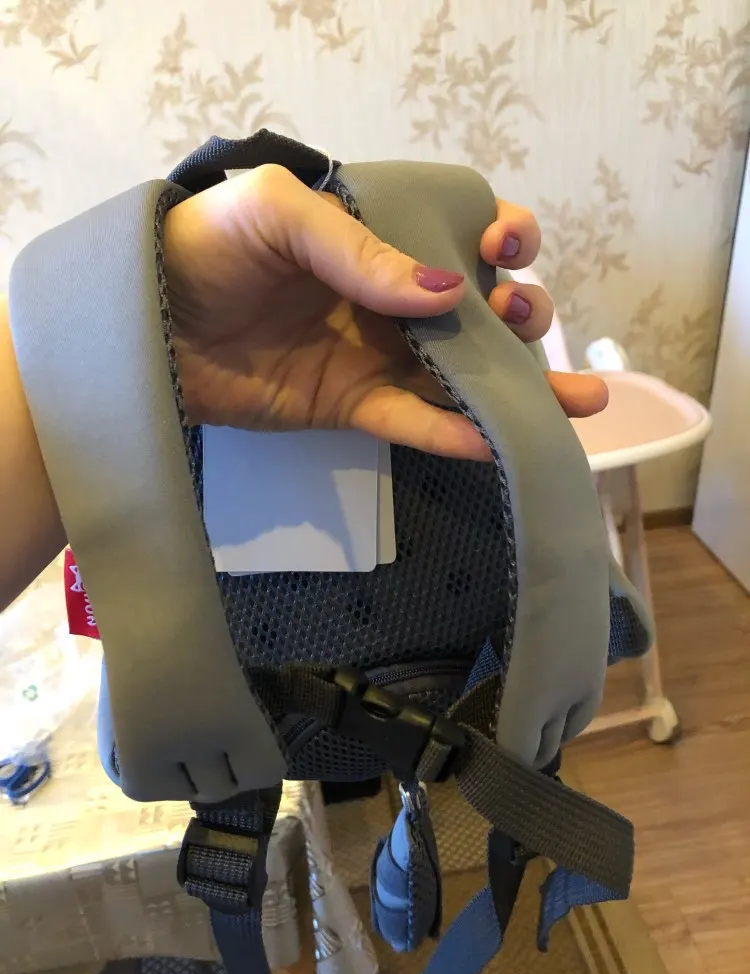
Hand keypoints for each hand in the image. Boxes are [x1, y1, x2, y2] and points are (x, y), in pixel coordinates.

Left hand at [164, 164, 606, 460]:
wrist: (145, 326)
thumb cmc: (205, 248)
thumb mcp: (279, 218)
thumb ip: (361, 252)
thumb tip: (446, 293)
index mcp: (380, 239)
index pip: (461, 233)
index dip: (503, 236)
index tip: (507, 246)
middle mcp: (390, 299)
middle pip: (481, 310)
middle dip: (522, 315)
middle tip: (518, 321)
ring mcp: (377, 357)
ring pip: (464, 375)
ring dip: (523, 389)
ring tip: (581, 402)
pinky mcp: (352, 408)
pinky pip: (415, 423)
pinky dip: (455, 434)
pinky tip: (498, 442)